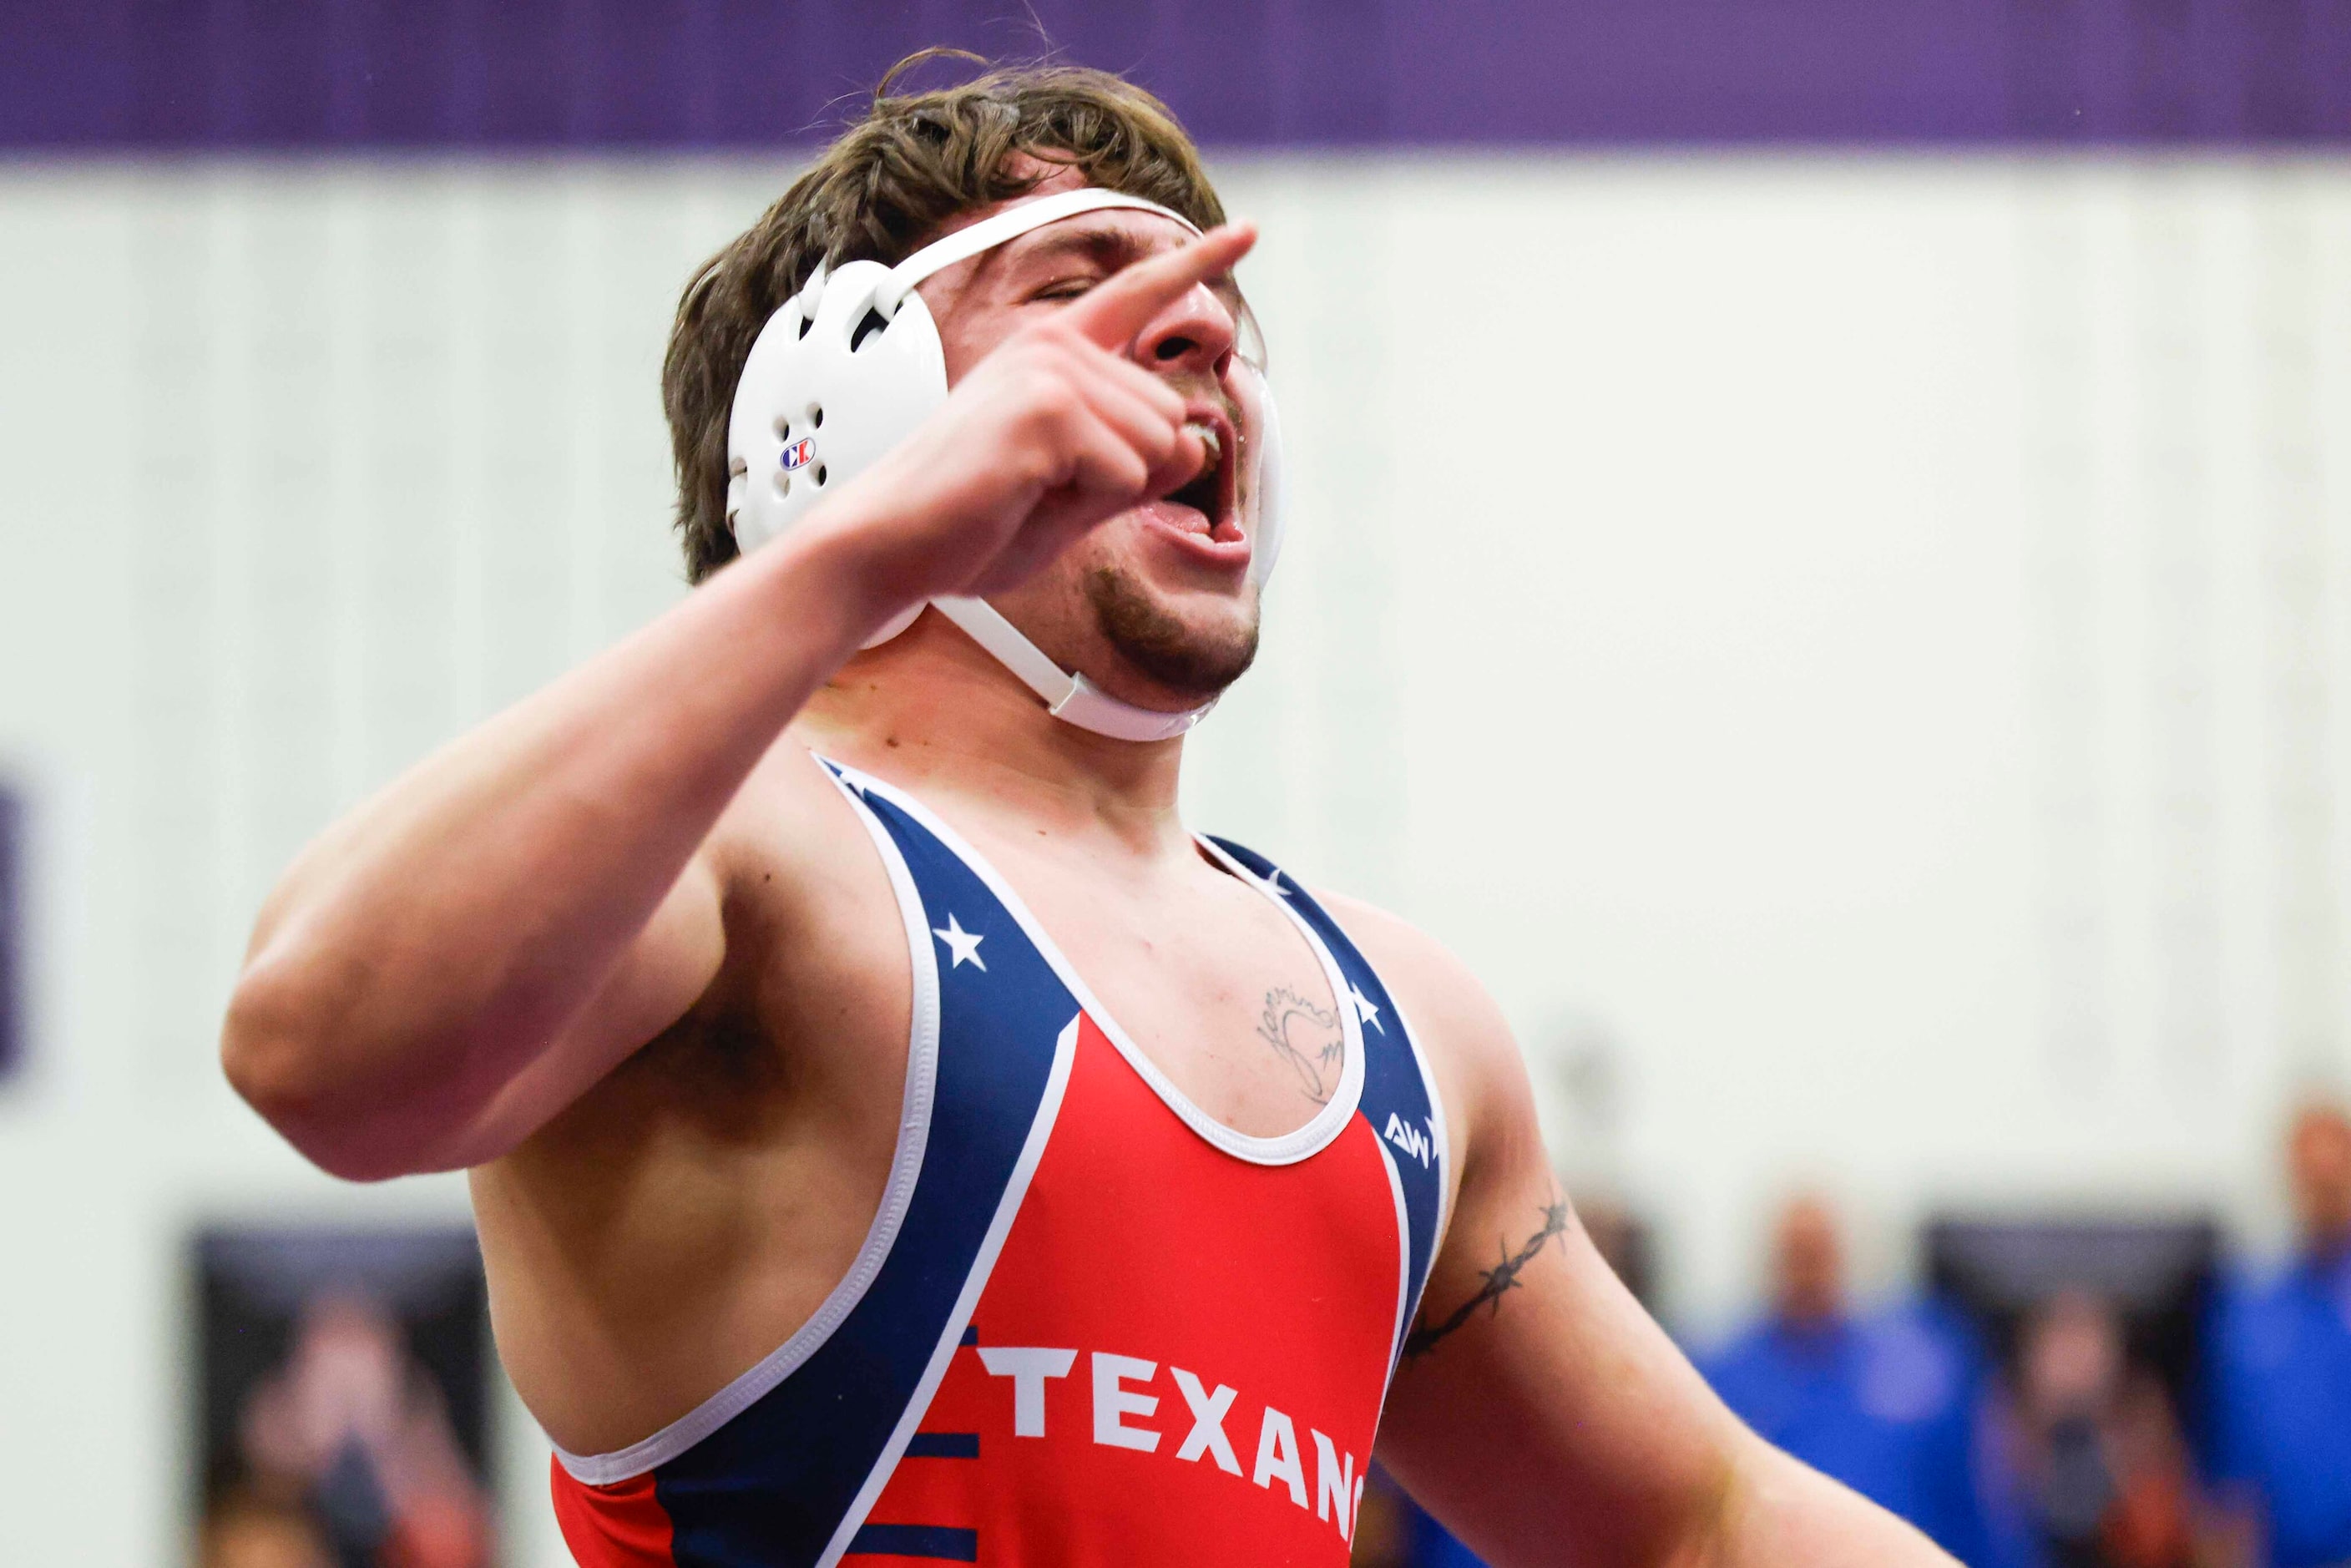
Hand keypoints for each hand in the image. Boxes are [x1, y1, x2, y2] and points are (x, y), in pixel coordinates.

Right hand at [820, 221, 1257, 608]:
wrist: (895, 544)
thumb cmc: (978, 522)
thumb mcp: (1078, 492)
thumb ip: (1138, 465)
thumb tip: (1195, 442)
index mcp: (1057, 349)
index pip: (1140, 295)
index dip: (1200, 261)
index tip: (1249, 229)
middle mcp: (1055, 344)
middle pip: (1170, 417)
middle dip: (1129, 474)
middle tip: (1044, 489)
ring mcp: (1048, 371)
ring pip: (1156, 447)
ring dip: (1107, 491)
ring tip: (1032, 490)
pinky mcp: (1044, 410)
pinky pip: (1126, 474)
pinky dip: (1089, 504)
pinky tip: (1026, 494)